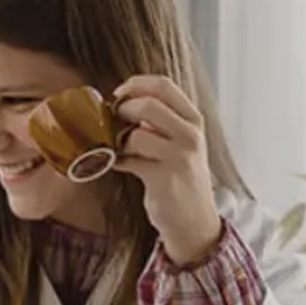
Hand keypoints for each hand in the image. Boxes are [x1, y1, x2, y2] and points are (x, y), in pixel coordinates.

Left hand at [112, 75, 222, 265]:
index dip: (135, 85)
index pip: (163, 85)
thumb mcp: (179, 141)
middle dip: (122, 111)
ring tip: (117, 148)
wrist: (193, 219)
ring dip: (118, 140)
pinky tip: (118, 165)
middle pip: (148, 104)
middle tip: (112, 122)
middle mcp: (190, 134)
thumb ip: (160, 120)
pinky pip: (129, 160)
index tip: (118, 94)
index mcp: (194, 118)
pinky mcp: (164, 178)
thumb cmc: (180, 176)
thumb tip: (124, 102)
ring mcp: (179, 156)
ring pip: (136, 134)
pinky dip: (116, 161)